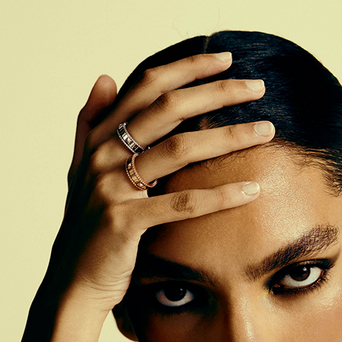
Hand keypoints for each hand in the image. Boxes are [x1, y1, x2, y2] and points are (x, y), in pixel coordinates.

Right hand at [40, 51, 272, 317]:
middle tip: (258, 87)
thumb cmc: (91, 226)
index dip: (187, 67)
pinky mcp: (124, 222)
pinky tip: (252, 190)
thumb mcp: (84, 171)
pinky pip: (181, 203)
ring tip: (267, 131)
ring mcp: (110, 188)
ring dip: (229, 137)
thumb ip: (92, 123)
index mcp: (99, 137)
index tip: (226, 57)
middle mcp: (102, 155)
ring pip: (179, 149)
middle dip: (218, 92)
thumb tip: (105, 76)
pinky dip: (219, 195)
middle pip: (168, 108)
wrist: (73, 283)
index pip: (147, 86)